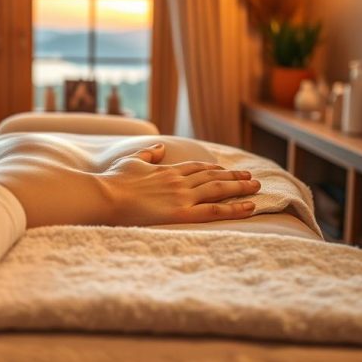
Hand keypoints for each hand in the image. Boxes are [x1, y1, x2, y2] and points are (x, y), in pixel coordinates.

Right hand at [98, 143, 259, 225]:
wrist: (105, 196)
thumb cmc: (114, 181)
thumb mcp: (131, 162)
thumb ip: (148, 155)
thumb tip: (160, 147)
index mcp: (167, 170)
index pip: (196, 168)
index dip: (213, 168)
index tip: (224, 169)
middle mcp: (179, 181)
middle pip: (213, 176)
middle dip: (233, 176)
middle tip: (251, 176)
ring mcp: (182, 197)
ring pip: (218, 190)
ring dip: (240, 188)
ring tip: (256, 187)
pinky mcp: (181, 214)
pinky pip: (214, 211)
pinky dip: (234, 208)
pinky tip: (250, 207)